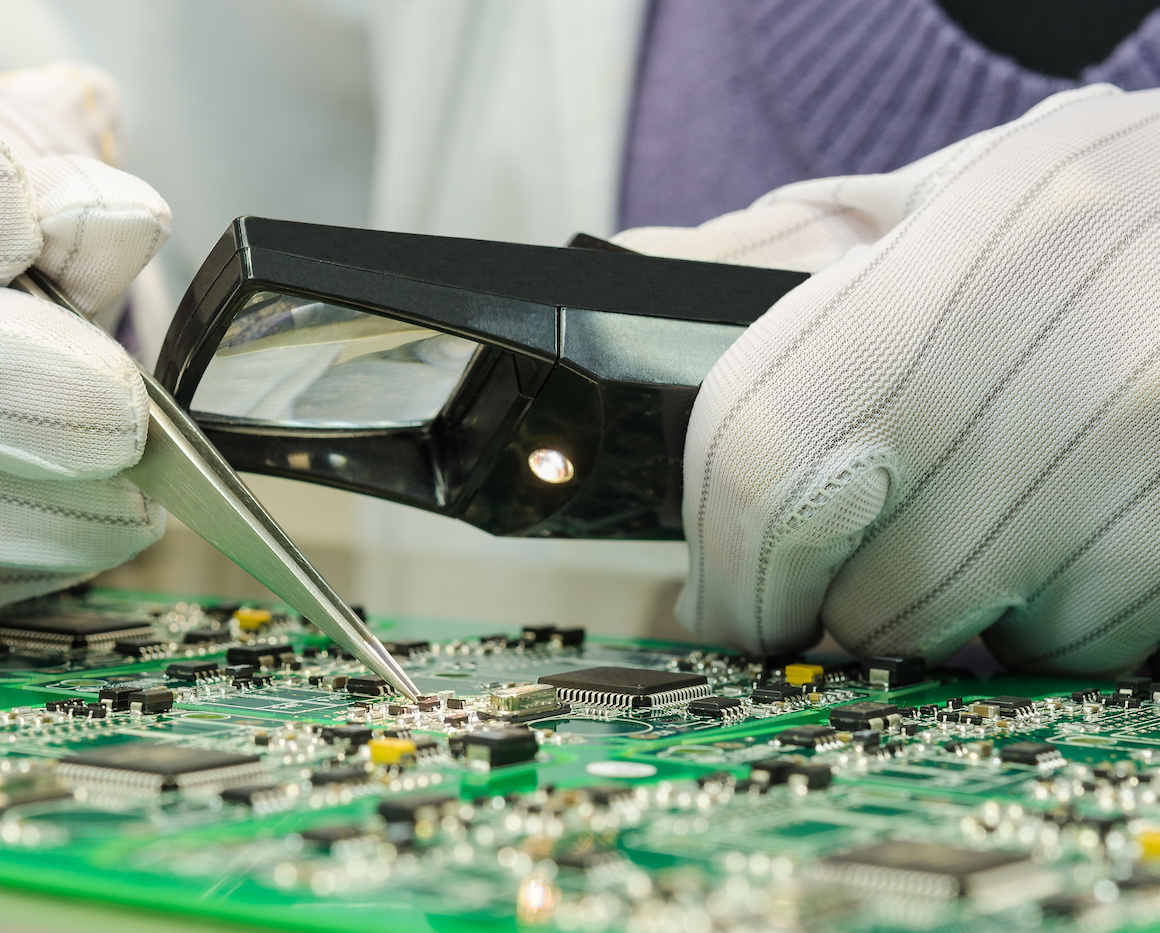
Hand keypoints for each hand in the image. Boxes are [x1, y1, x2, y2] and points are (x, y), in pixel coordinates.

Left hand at [616, 85, 1159, 674]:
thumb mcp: (910, 206)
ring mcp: (1130, 456)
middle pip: (856, 592)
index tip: (730, 604)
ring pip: (957, 632)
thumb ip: (758, 254)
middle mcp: (1034, 363)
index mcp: (931, 269)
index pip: (758, 477)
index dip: (729, 572)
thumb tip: (615, 280)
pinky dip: (1042, 617)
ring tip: (976, 512)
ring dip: (940, 610)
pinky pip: (1066, 647)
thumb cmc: (1061, 221)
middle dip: (828, 607)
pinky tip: (1058, 529)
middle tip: (851, 565)